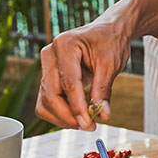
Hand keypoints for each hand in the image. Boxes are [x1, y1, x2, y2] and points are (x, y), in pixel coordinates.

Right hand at [36, 13, 133, 129]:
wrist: (108, 31)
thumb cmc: (110, 41)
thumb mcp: (111, 63)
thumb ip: (104, 90)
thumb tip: (102, 115)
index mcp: (65, 45)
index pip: (68, 83)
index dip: (77, 107)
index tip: (88, 124)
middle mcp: (49, 55)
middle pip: (51, 95)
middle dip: (69, 115)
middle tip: (89, 126)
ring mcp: (46, 66)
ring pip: (45, 102)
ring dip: (63, 117)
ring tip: (85, 122)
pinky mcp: (48, 77)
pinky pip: (47, 101)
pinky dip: (60, 112)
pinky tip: (78, 116)